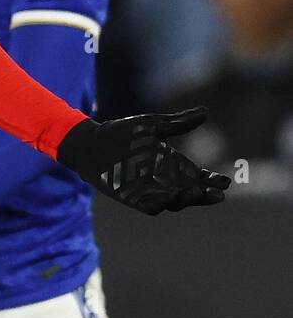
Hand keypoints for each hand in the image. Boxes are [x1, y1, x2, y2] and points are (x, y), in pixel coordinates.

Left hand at [57, 107, 229, 214]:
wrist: (92, 143)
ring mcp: (151, 191)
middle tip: (218, 193)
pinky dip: (162, 204)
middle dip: (205, 195)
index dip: (213, 181)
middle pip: (192, 193)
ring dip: (187, 200)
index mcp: (174, 165)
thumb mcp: (152, 126)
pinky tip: (170, 199)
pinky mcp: (134, 198)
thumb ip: (178, 123)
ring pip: (175, 202)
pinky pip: (152, 206)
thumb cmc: (123, 133)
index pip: (199, 177)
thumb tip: (205, 111)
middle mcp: (166, 181)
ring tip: (196, 192)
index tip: (226, 181)